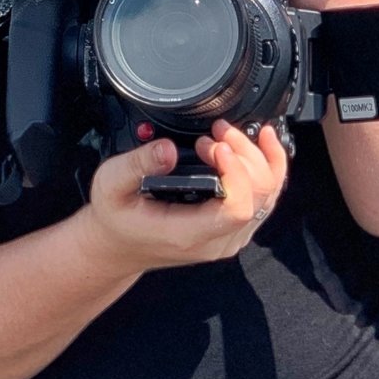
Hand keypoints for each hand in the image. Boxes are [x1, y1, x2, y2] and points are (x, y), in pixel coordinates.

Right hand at [73, 120, 289, 276]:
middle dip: (248, 155)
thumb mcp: (110, 184)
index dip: (237, 171)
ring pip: (267, 199)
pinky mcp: (231, 230)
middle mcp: (214, 241)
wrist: (117, 246)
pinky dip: (264, 171)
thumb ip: (137, 164)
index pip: (237, 208)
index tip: (217, 146)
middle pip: (259, 199)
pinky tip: (256, 148)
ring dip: (260, 160)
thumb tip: (168, 148)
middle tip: (220, 132)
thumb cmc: (115, 218)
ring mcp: (227, 238)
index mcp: (187, 233)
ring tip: (236, 134)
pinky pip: (262, 202)